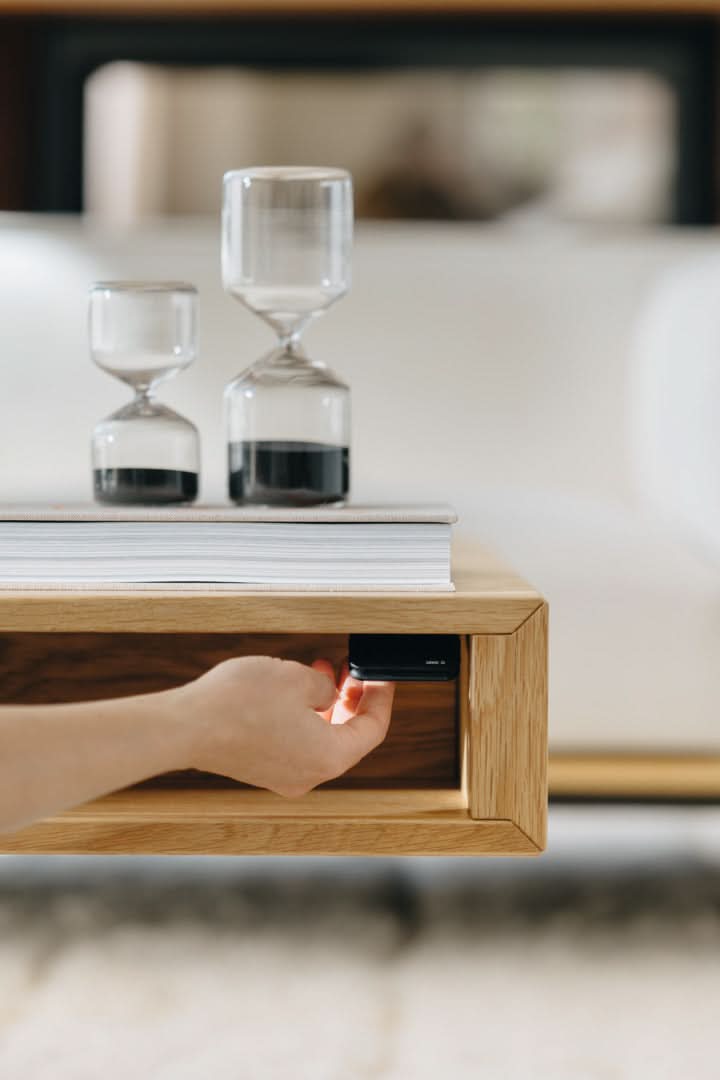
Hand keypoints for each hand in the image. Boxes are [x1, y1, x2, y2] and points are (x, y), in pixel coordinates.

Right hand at [171, 656, 394, 797]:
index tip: (380, 678)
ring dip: (328, 706)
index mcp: (329, 757)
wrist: (186, 727)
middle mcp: (310, 774)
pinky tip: (295, 692)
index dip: (381, 699)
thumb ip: (326, 686)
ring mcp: (284, 776)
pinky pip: (297, 744)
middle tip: (351, 671)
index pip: (373, 730)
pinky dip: (305, 718)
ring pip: (321, 740)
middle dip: (353, 700)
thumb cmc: (237, 703)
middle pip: (348, 738)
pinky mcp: (262, 769)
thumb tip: (328, 693)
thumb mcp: (297, 677)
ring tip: (322, 672)